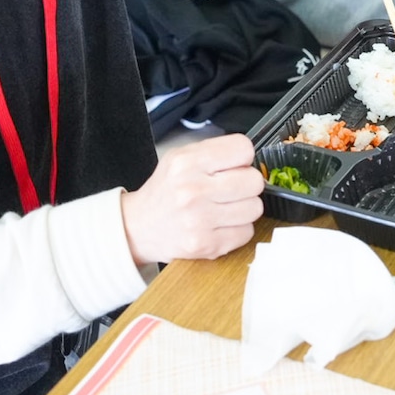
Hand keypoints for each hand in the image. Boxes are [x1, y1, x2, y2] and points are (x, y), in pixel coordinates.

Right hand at [120, 134, 264, 264]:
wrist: (140, 227)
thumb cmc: (165, 191)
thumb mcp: (180, 157)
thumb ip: (215, 152)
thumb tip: (249, 158)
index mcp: (187, 163)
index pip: (243, 150)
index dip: (243, 158)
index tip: (235, 165)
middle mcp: (193, 191)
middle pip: (254, 181)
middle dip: (246, 184)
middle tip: (231, 188)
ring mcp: (200, 221)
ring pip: (255, 208)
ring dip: (244, 208)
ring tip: (224, 207)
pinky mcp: (207, 245)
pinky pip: (247, 232)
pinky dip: (238, 229)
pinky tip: (220, 224)